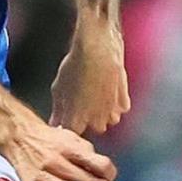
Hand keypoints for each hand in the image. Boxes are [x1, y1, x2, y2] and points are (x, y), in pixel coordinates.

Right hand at [0, 112, 118, 180]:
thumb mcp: (72, 137)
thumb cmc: (47, 138)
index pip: (100, 164)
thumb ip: (87, 152)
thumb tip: (104, 168)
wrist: (19, 137)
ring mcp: (43, 177)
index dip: (110, 173)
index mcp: (70, 148)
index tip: (111, 177)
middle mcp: (57, 162)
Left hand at [50, 17, 129, 134]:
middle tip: (85, 104)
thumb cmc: (76, 65)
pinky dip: (117, 103)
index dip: (71, 124)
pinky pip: (121, 108)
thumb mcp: (58, 88)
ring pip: (110, 120)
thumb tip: (56, 122)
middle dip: (90, 120)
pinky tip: (110, 91)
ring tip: (99, 97)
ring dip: (106, 113)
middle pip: (95, 128)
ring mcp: (112, 110)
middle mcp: (96, 119)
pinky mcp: (125, 99)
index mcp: (76, 119)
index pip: (72, 134)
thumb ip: (58, 110)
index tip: (70, 118)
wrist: (98, 47)